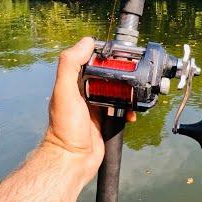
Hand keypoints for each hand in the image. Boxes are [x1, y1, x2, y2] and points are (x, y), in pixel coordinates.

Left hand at [41, 37, 135, 185]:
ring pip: (119, 93)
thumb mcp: (65, 92)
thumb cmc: (65, 128)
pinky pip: (124, 110)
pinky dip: (130, 110)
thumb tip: (87, 41)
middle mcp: (87, 93)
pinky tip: (132, 114)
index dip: (107, 56)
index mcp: (75, 83)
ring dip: (129, 94)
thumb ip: (70, 65)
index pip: (94, 62)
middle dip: (124, 76)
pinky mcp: (108, 120)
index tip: (122, 55)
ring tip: (136, 94)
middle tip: (136, 74)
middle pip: (110, 77)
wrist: (73, 160)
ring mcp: (98, 107)